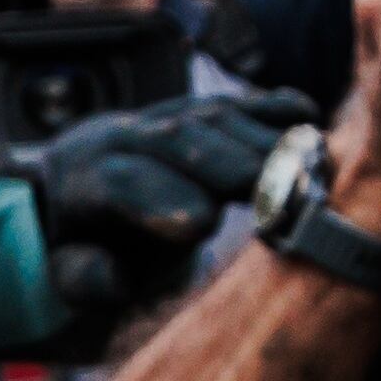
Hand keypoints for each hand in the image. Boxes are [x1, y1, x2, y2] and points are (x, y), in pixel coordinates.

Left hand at [1, 88, 318, 270]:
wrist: (74, 186)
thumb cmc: (83, 244)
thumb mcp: (68, 273)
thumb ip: (84, 277)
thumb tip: (116, 275)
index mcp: (82, 180)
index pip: (120, 182)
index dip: (160, 198)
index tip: (203, 226)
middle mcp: (124, 136)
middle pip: (178, 139)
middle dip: (232, 164)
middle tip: (281, 198)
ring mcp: (165, 115)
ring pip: (215, 116)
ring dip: (267, 140)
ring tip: (312, 172)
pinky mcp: (201, 109)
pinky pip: (240, 103)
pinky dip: (276, 110)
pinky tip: (308, 123)